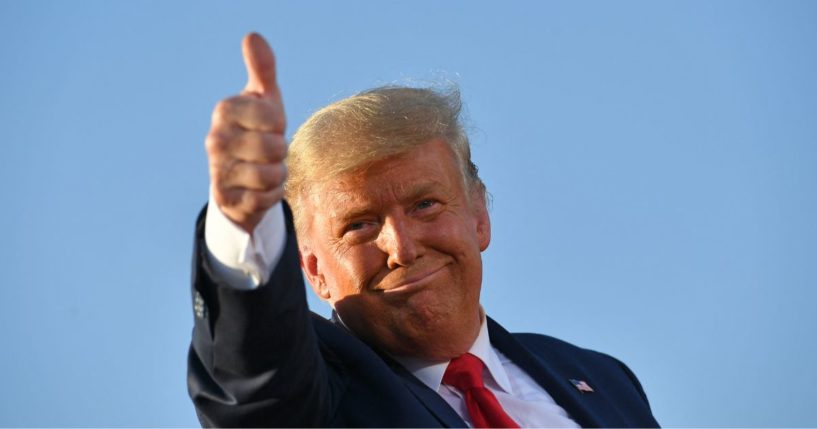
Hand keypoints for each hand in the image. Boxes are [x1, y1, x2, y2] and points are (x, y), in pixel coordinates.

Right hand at [205, 33, 286, 232]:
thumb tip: (252, 36)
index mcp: (225, 110)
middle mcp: (215, 140)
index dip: (279, 124)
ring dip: (278, 175)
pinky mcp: (226, 199)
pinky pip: (266, 199)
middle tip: (269, 151)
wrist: (238, 178)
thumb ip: (263, 70)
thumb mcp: (264, 100)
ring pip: (271, 175)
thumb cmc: (257, 131)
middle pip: (274, 147)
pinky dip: (272, 195)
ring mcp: (218, 170)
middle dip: (280, 152)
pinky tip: (259, 189)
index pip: (272, 116)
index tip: (269, 126)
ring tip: (266, 169)